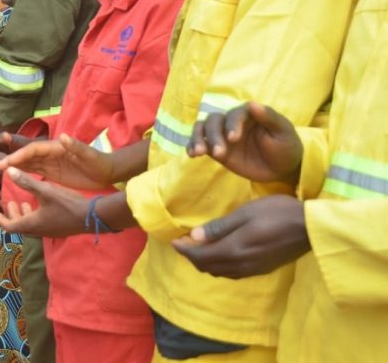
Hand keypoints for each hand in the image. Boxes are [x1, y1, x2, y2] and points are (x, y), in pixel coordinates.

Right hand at [0, 134, 114, 189]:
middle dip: (12, 159)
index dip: (20, 155)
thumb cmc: (99, 163)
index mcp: (57, 147)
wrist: (107, 172)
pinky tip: (13, 175)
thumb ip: (77, 147)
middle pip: (27, 155)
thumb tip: (64, 136)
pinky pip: (33, 170)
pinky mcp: (52, 172)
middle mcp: (50, 153)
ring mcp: (50, 162)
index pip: (34, 150)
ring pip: (28, 162)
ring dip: (14, 165)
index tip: (8, 162)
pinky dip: (22, 171)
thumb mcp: (90, 156)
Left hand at [0, 168, 91, 237]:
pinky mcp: (58, 229)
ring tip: (23, 203)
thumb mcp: (45, 190)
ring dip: (24, 215)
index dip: (1, 219)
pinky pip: (40, 225)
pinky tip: (41, 205)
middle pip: (19, 227)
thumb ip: (26, 182)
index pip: (10, 226)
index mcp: (32, 224)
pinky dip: (34, 216)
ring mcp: (49, 231)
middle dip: (12, 216)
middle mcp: (39, 230)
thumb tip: (8, 171)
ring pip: (30, 226)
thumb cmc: (67, 204)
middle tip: (9, 204)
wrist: (92, 216)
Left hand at [172, 195, 309, 278]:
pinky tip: (220, 253)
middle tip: (184, 242)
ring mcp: (252, 270)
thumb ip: (219, 227)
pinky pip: (233, 273)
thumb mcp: (244, 213)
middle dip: (192, 256)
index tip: (174, 240)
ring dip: (206, 262)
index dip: (184, 250)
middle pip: (207, 267)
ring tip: (199, 247)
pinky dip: (220, 265)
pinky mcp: (262, 269)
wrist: (311, 228)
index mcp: (233, 250)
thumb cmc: (277, 213)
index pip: (200, 256)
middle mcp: (240, 265)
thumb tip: (194, 237)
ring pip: (220, 272)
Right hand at [187, 102, 302, 185]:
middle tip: (220, 153)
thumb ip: (269, 118)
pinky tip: (192, 154)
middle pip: (214, 120)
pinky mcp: (216, 148)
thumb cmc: (286, 146)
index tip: (233, 139)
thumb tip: (251, 103)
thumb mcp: (283, 132)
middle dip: (214, 135)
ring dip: (198, 138)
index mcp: (248, 114)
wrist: (282, 168)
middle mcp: (232, 121)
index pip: (235, 114)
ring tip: (198, 152)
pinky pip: (200, 143)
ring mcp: (222, 134)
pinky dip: (192, 145)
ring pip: (203, 128)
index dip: (232, 124)